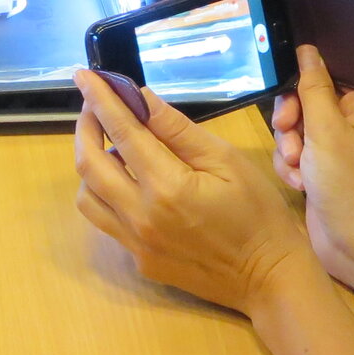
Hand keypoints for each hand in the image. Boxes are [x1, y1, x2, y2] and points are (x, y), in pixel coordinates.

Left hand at [72, 68, 312, 315]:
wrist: (269, 279)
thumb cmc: (257, 213)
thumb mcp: (226, 160)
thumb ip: (178, 129)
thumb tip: (141, 98)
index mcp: (167, 186)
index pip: (121, 131)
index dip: (100, 98)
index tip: (84, 75)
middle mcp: (141, 215)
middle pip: (88, 163)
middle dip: (85, 126)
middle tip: (92, 104)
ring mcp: (135, 243)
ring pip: (86, 196)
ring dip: (88, 163)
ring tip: (110, 144)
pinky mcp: (138, 260)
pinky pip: (105, 221)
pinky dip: (104, 193)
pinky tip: (125, 181)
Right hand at [270, 45, 353, 294]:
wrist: (352, 243)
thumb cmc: (346, 182)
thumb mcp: (326, 130)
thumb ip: (313, 86)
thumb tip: (306, 48)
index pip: (326, 77)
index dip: (302, 88)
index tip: (291, 108)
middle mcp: (352, 121)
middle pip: (304, 101)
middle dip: (292, 124)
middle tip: (292, 141)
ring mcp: (334, 145)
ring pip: (293, 127)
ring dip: (289, 148)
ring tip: (299, 169)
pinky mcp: (319, 166)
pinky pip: (292, 151)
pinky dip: (290, 166)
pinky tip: (299, 184)